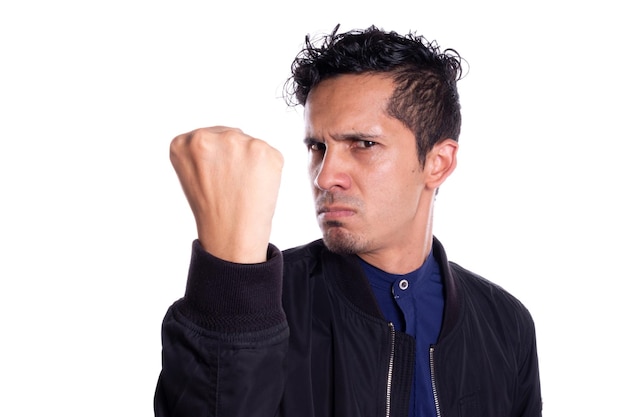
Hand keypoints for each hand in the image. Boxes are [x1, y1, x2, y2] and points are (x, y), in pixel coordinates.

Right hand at [170, 126, 283, 262]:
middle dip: (234, 157)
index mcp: (184, 142)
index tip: (215, 176)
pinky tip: (257, 186)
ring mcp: (238, 142)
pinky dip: (268, 169)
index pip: (209, 137)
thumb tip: (224, 135)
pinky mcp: (264, 150)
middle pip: (231, 136)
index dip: (217, 159)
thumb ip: (202, 150)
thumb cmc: (213, 209)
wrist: (232, 235)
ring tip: (243, 187)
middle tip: (231, 184)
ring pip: (250, 145)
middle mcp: (209, 137)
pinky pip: (270, 154)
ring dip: (251, 162)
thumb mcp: (190, 174)